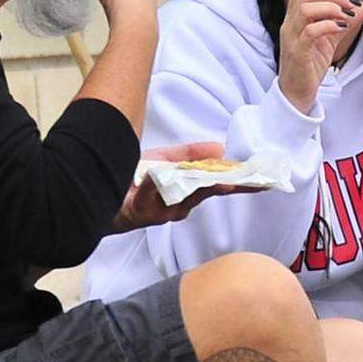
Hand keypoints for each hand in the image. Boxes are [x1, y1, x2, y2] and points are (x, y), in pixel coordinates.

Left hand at [112, 141, 241, 233]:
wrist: (99, 192)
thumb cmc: (133, 180)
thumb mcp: (165, 160)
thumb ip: (191, 154)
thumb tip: (220, 148)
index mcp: (188, 193)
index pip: (220, 187)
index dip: (242, 184)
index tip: (263, 182)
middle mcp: (179, 207)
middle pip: (205, 194)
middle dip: (223, 186)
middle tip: (240, 181)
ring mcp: (160, 212)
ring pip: (182, 198)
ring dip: (196, 187)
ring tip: (216, 180)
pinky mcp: (140, 213)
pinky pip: (150, 197)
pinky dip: (152, 184)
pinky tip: (154, 173)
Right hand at [278, 0, 360, 113]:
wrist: (298, 93)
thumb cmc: (311, 64)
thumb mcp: (331, 37)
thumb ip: (344, 20)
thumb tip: (362, 5)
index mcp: (295, 16)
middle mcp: (289, 23)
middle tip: (351, 4)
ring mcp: (291, 37)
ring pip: (305, 8)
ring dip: (331, 7)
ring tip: (347, 16)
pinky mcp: (297, 53)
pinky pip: (310, 32)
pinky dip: (328, 25)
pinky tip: (341, 28)